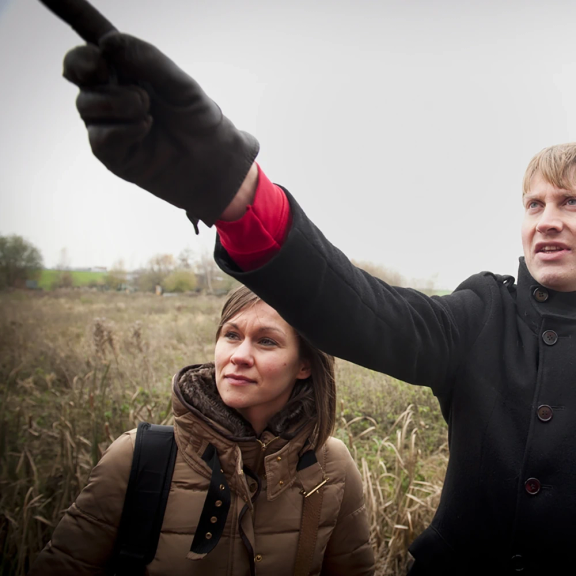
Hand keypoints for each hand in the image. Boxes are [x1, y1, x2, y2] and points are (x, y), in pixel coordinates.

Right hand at [63, 32, 258, 228]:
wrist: (213, 162)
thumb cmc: (198, 119)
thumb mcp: (180, 84)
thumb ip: (147, 60)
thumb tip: (106, 45)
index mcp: (126, 68)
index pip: (92, 35)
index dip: (69, 10)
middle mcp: (111, 92)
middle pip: (75, 67)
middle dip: (85, 63)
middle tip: (106, 67)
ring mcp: (107, 123)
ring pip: (87, 103)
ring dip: (119, 102)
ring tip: (148, 109)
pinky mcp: (110, 152)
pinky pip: (101, 135)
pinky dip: (124, 129)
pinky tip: (146, 127)